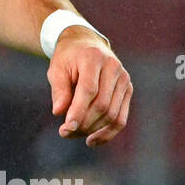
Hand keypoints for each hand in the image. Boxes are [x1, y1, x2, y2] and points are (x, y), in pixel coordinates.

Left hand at [48, 27, 131, 146]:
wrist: (85, 44)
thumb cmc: (68, 58)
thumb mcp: (57, 69)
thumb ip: (59, 90)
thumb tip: (59, 112)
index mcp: (94, 58)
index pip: (89, 90)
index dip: (78, 112)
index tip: (66, 128)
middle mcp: (113, 67)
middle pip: (102, 105)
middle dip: (84, 123)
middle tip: (65, 133)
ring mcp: (124, 79)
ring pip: (112, 114)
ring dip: (93, 130)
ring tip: (75, 135)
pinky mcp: (128, 90)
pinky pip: (121, 118)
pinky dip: (108, 133)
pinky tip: (92, 141)